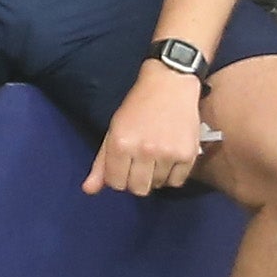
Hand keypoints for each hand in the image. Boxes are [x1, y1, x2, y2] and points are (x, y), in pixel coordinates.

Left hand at [87, 63, 209, 195]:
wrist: (169, 85)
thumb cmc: (137, 107)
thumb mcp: (114, 130)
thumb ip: (101, 162)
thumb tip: (88, 190)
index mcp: (121, 144)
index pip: (115, 183)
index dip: (118, 177)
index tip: (123, 166)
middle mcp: (144, 151)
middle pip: (138, 189)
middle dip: (136, 180)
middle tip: (139, 163)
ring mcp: (167, 153)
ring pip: (157, 185)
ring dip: (155, 176)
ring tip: (156, 155)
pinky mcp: (187, 155)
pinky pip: (177, 182)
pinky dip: (172, 175)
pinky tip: (169, 158)